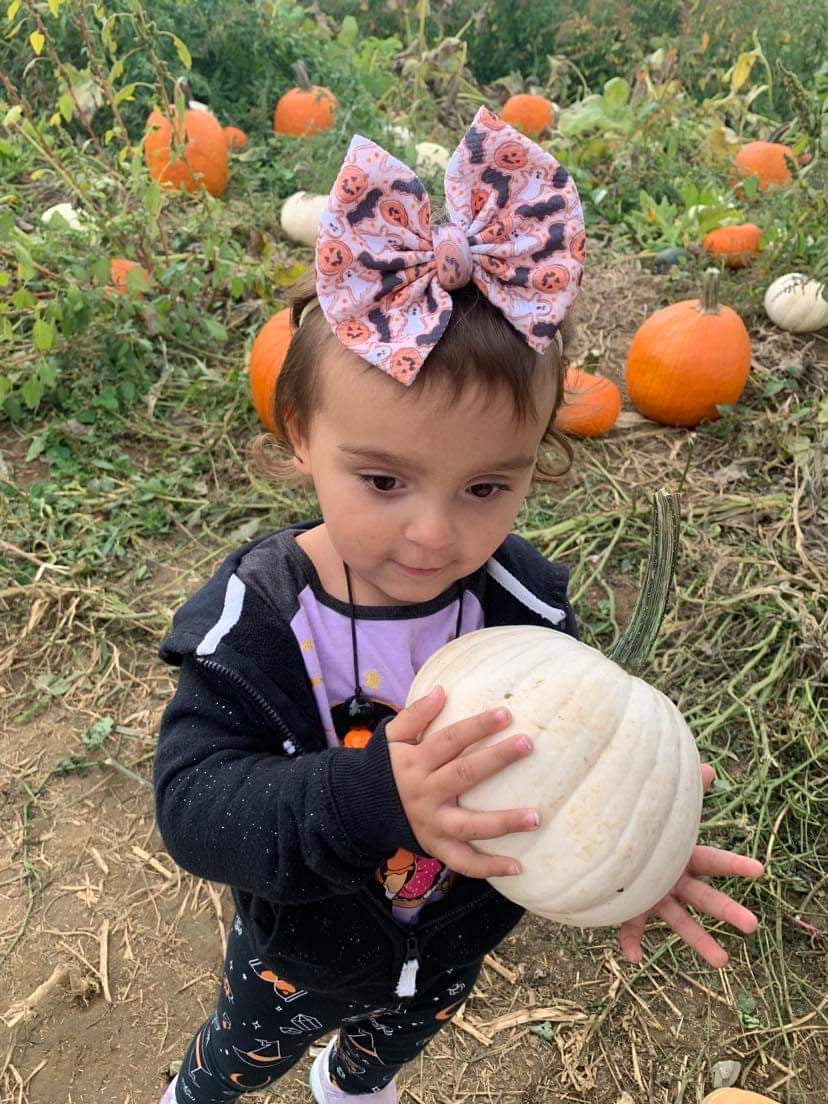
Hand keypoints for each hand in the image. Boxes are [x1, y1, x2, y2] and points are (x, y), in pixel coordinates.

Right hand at [385, 685, 538, 878]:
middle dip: (497, 759)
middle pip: (464, 774)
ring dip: (503, 822)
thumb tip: (441, 691)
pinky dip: (489, 867)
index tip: (506, 714)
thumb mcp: (390, 738)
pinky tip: (518, 866)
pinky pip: (463, 862)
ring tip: (536, 817)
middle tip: (528, 744)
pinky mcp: (436, 847)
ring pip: (469, 825)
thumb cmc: (386, 768)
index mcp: (415, 762)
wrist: (360, 810)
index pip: (449, 740)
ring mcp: (432, 824)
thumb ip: (415, 715)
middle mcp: (425, 793)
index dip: (477, 726)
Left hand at [618, 764, 763, 966]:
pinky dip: (631, 943)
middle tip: (752, 926)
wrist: (608, 849)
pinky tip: (633, 958)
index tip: (759, 869)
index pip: (715, 860)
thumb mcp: (664, 811)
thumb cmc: (645, 830)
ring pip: (680, 921)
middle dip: (728, 910)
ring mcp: (655, 898)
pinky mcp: (631, 909)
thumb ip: (686, 792)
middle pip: (706, 897)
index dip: (736, 864)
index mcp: (683, 858)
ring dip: (700, 941)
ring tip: (723, 963)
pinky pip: (631, 928)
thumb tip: (708, 769)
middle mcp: (675, 882)